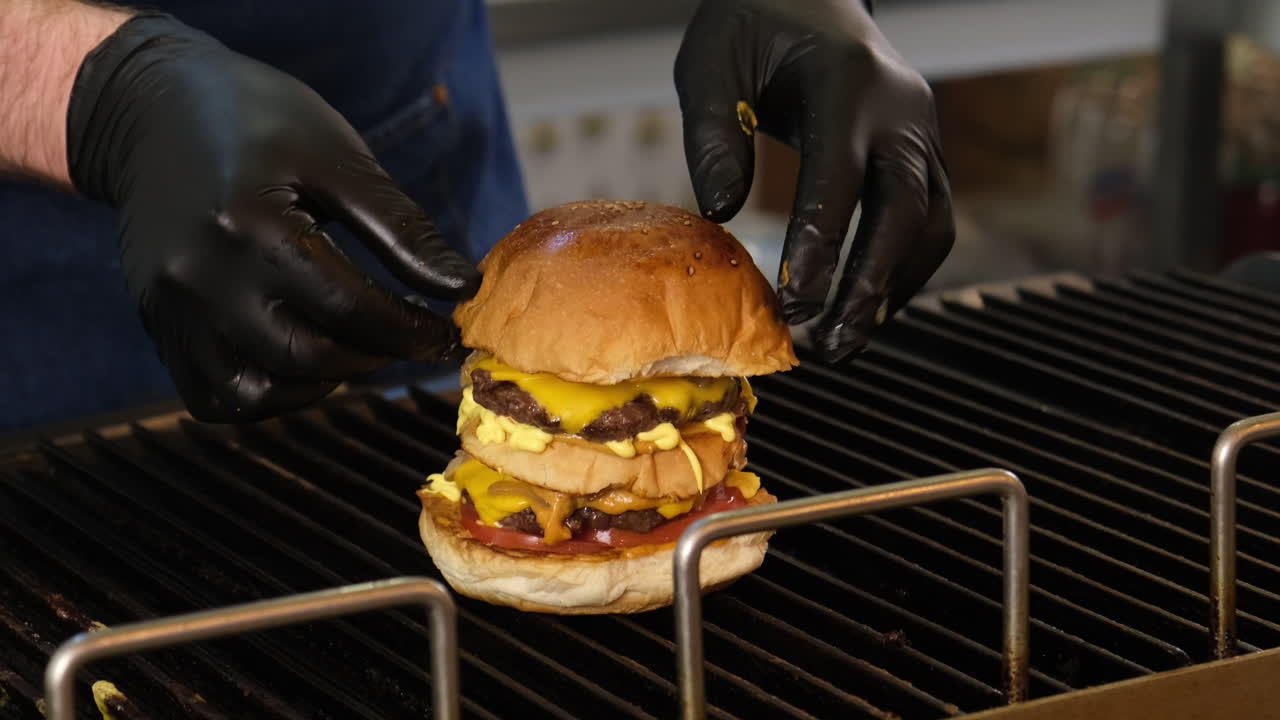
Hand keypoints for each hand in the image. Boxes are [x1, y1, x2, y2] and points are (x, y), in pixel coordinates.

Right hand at [66, 14, 477, 420]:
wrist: (150, 109)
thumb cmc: (257, 120)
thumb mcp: (338, 158)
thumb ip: (402, 229)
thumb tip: (462, 289)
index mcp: (252, 225)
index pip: (350, 309)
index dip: (410, 331)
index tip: (444, 332)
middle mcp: (203, 278)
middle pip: (308, 358)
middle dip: (374, 356)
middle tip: (403, 336)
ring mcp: (172, 310)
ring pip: (258, 393)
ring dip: (320, 381)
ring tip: (351, 342)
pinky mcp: (158, 327)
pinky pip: (215, 397)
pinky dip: (268, 393)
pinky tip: (299, 356)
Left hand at [675, 0, 954, 361]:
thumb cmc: (755, 25)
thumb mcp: (712, 64)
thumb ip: (712, 134)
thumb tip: (721, 210)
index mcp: (848, 82)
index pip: (841, 175)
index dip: (821, 245)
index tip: (794, 304)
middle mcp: (902, 110)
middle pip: (905, 213)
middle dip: (867, 288)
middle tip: (824, 345)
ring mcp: (923, 133)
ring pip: (930, 228)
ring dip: (890, 293)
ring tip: (840, 342)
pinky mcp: (926, 156)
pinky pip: (928, 225)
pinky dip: (900, 274)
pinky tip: (861, 309)